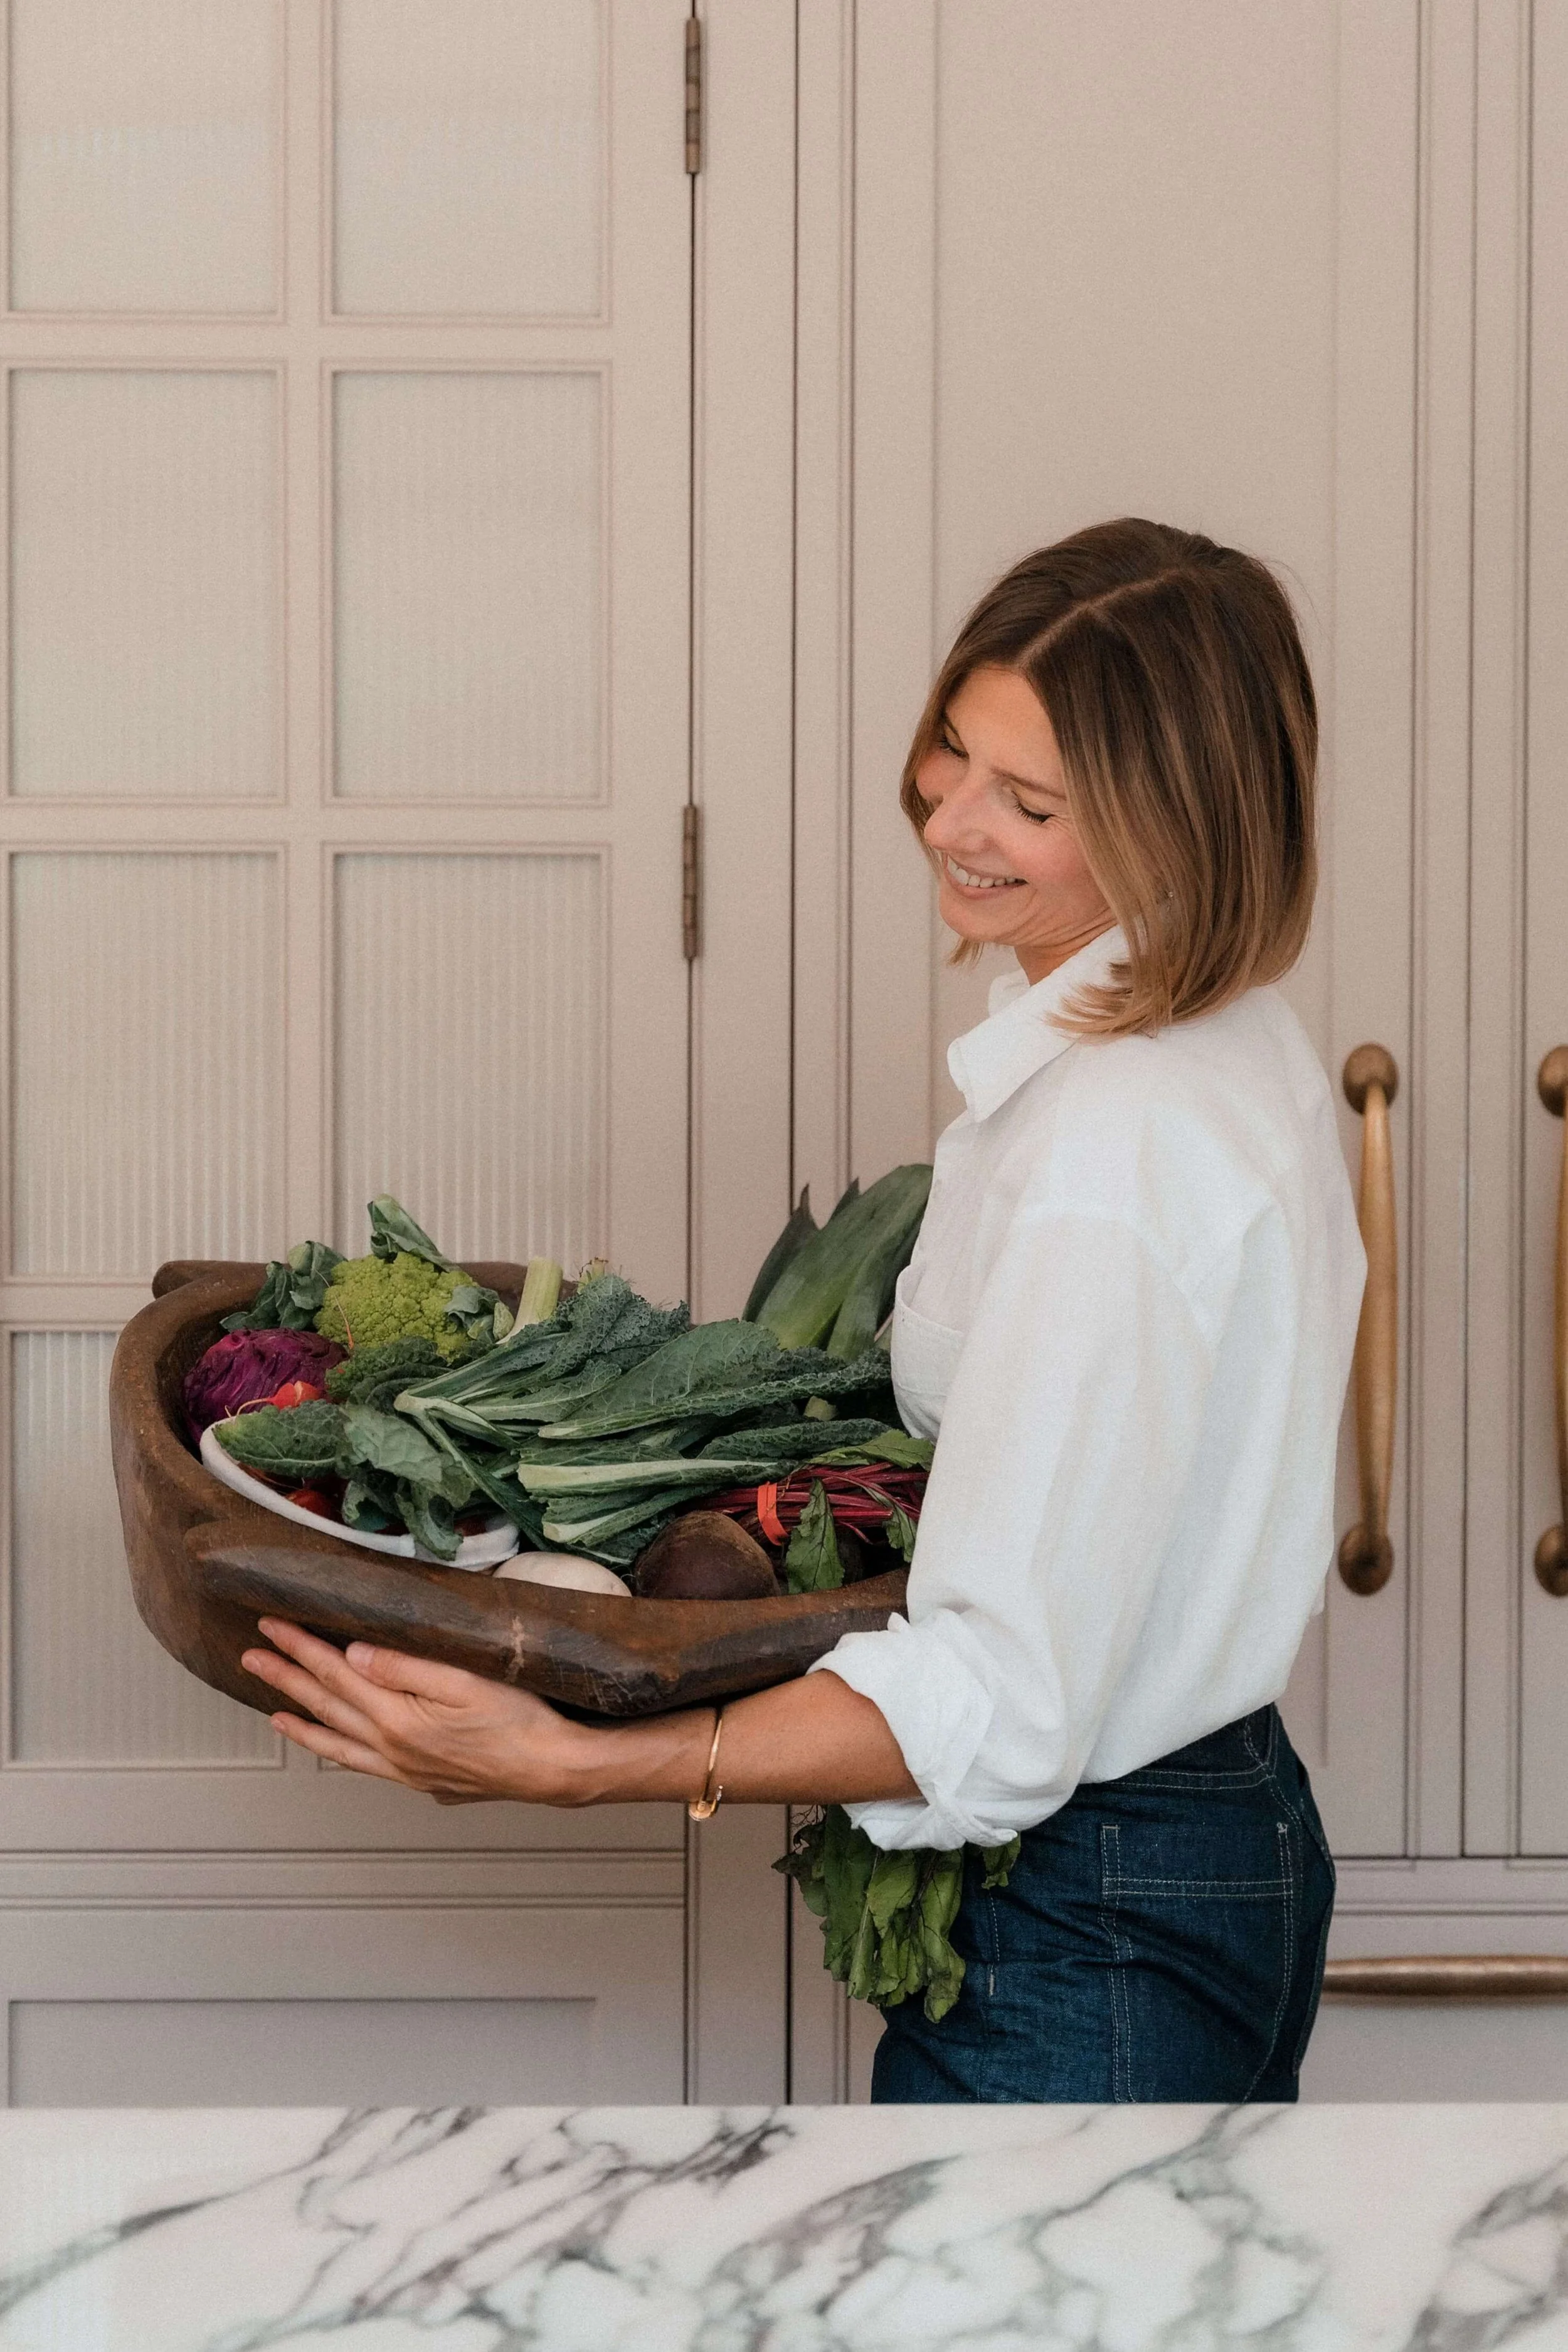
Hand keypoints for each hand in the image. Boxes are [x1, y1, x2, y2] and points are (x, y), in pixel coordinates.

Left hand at [240, 1619, 586, 1803]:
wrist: (552, 1769)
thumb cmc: (519, 1720)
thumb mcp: (465, 1681)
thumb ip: (405, 1667)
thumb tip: (352, 1655)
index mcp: (397, 1718)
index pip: (335, 1673)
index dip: (301, 1647)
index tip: (271, 1627)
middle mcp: (391, 1748)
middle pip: (327, 1706)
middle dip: (287, 1678)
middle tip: (253, 1659)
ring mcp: (404, 1769)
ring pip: (338, 1743)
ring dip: (303, 1723)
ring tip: (274, 1713)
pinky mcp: (421, 1779)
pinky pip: (361, 1764)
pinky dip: (337, 1752)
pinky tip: (335, 1747)